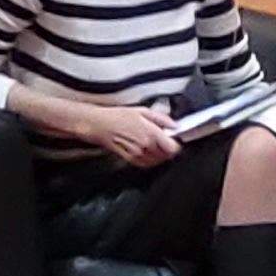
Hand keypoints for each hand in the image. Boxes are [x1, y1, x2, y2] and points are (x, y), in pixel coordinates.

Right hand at [63, 101, 182, 166]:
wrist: (99, 125)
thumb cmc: (118, 116)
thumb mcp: (142, 111)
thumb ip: (162, 118)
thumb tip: (174, 125)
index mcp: (150, 133)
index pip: (173, 147)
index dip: (176, 144)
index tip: (175, 140)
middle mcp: (145, 146)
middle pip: (166, 155)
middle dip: (168, 148)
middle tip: (164, 140)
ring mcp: (138, 155)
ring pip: (157, 161)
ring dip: (160, 154)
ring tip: (154, 144)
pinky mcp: (131, 160)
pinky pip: (147, 164)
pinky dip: (151, 159)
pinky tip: (147, 150)